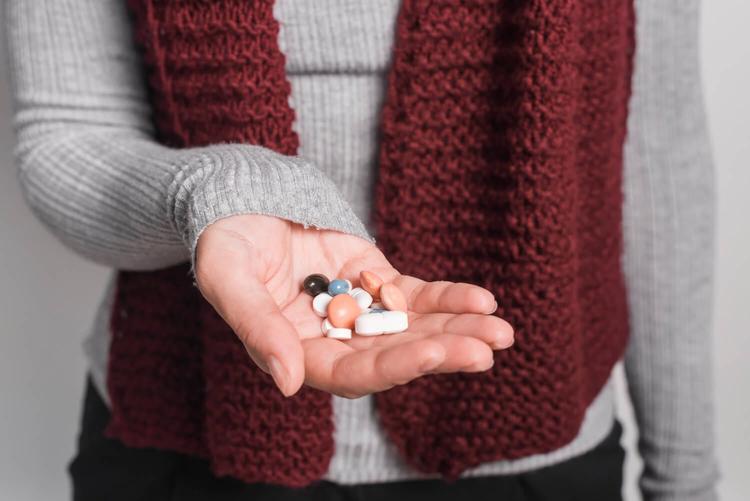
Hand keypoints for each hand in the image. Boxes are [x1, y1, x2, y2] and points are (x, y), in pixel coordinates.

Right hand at [195, 214, 513, 397]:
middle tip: (487, 348)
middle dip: (441, 352)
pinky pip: (416, 295)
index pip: (350, 372)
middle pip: (394, 356)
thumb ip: (257, 328)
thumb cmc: (222, 241)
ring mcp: (359, 311)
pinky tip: (483, 301)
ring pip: (414, 328)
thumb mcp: (228, 278)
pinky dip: (448, 299)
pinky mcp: (375, 280)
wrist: (240, 202)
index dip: (392, 367)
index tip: (432, 354)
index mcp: (297, 353)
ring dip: (457, 330)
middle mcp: (334, 340)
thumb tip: (288, 383)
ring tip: (501, 331)